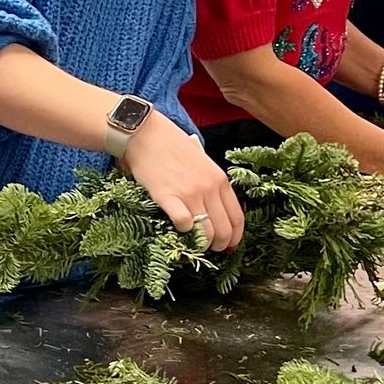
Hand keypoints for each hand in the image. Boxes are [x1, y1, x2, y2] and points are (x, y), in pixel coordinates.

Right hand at [123, 112, 244, 252]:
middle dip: (219, 245)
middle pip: (224, 229)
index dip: (234, 237)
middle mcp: (209, 188)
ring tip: (193, 243)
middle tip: (210, 248)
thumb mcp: (201, 161)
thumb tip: (213, 208)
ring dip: (201, 243)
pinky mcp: (168, 196)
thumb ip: (210, 183)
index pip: (237, 217)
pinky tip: (177, 226)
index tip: (228, 245)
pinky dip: (183, 230)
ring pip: (206, 232)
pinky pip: (184, 223)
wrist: (146, 134)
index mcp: (220, 179)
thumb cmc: (171, 146)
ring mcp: (190, 193)